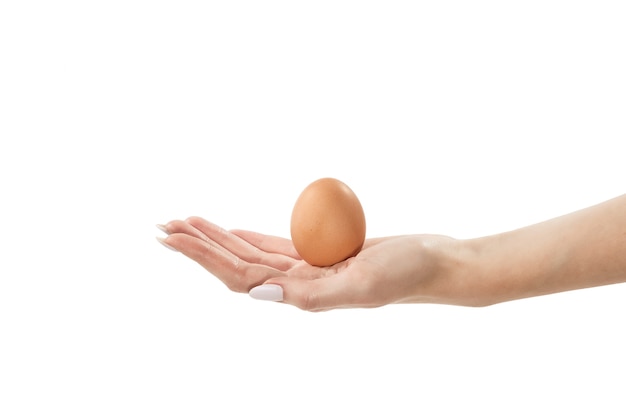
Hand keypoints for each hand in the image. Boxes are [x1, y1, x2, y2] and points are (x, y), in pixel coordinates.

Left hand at [157, 217, 456, 310]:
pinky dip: (249, 237)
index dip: (204, 255)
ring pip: (252, 254)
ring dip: (218, 239)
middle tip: (163, 226)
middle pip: (236, 264)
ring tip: (187, 222)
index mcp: (302, 295)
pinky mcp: (322, 256)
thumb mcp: (365, 283)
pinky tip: (231, 231)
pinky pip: (276, 246)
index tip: (173, 234)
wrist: (436, 263)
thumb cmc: (409, 273)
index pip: (240, 275)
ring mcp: (309, 270)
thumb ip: (314, 295)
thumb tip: (262, 294)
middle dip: (199, 245)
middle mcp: (299, 285)